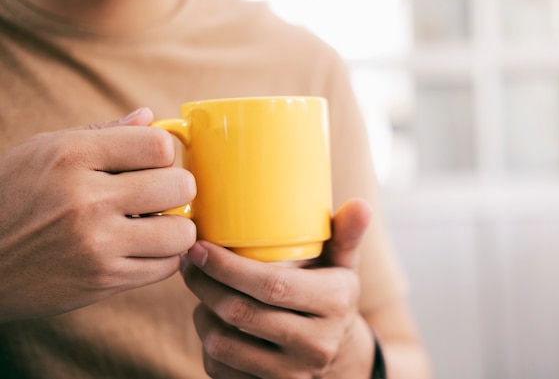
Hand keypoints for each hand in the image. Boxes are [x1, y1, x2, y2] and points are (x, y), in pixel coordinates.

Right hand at [0, 108, 196, 320]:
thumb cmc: (12, 196)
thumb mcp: (44, 151)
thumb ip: (102, 133)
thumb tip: (150, 117)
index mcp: (71, 156)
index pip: (158, 145)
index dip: (164, 152)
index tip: (154, 162)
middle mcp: (86, 199)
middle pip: (180, 186)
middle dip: (178, 188)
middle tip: (162, 194)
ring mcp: (95, 244)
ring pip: (181, 233)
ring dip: (175, 228)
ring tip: (156, 224)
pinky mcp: (102, 280)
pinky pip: (165, 267)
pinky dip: (161, 257)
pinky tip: (142, 248)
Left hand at [182, 199, 375, 378]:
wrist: (342, 357)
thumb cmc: (333, 298)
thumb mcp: (344, 266)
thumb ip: (346, 234)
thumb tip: (360, 205)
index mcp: (334, 303)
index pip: (272, 285)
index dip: (228, 266)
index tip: (201, 247)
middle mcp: (316, 344)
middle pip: (242, 313)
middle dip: (204, 284)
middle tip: (189, 261)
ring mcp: (292, 375)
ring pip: (224, 345)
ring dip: (201, 312)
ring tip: (200, 289)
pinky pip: (220, 370)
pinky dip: (206, 343)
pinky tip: (211, 321)